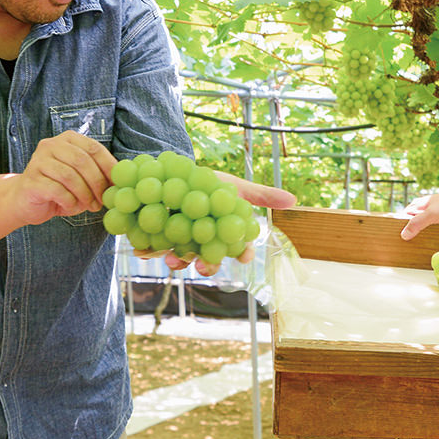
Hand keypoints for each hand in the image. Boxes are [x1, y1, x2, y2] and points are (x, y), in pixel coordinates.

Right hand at [12, 131, 116, 224]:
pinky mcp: (31, 180)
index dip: (109, 166)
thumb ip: (98, 173)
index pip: (94, 148)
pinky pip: (56, 190)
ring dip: (84, 194)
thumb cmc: (59, 189)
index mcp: (68, 139)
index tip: (118, 184)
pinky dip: (69, 201)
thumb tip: (122, 178)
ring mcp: (38, 161)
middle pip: (82, 161)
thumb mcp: (82, 178)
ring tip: (90, 206)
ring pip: (70, 176)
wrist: (26, 201)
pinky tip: (70, 206)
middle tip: (104, 200)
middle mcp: (51, 145)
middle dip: (97, 183)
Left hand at [141, 171, 295, 276]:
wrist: (168, 172)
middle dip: (208, 264)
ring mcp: (178, 244)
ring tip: (172, 258)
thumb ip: (260, 195)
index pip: (238, 249)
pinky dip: (148, 249)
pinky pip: (151, 249)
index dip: (242, 253)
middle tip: (204, 265)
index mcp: (222, 235)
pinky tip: (144, 248)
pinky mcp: (153, 239)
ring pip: (181, 259)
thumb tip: (293, 199)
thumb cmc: (206, 183)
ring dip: (178, 260)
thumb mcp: (232, 186)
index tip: (244, 256)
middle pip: (208, 260)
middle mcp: (202, 243)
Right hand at [400, 190, 438, 240]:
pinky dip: (435, 230)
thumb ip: (417, 224)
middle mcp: (428, 205)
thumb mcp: (432, 215)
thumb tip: (403, 235)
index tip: (399, 236)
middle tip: (411, 241)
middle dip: (413, 227)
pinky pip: (437, 223)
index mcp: (421, 203)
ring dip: (425, 229)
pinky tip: (437, 236)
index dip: (401, 223)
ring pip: (427, 221)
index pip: (406, 213)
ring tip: (423, 242)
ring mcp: (438, 210)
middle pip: (415, 217)